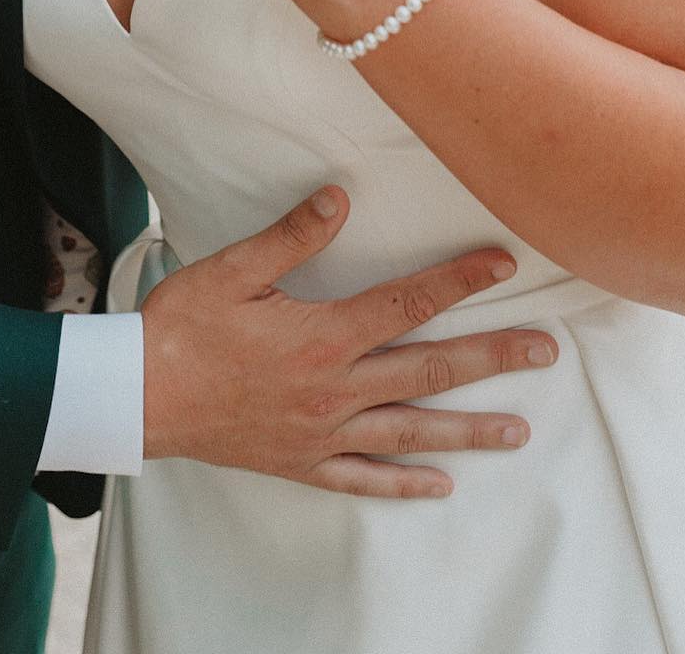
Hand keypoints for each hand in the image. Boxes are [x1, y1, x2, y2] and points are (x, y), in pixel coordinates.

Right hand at [142, 186, 556, 495]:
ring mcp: (323, 432)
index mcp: (324, 336)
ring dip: (469, 429)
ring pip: (411, 431)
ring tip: (520, 431)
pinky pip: (365, 478)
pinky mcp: (302, 461)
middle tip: (545, 350)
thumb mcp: (233, 269)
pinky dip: (405, 484)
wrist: (140, 396)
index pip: (408, 302)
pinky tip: (439, 485)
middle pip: (429, 370)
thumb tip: (341, 198)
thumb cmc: (182, 327)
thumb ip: (292, 235)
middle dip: (492, 358)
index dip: (458, 280)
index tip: (503, 264)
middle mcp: (336, 389)